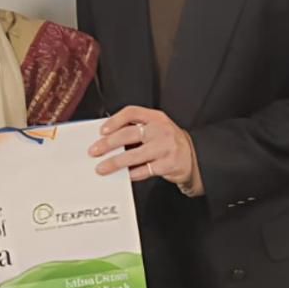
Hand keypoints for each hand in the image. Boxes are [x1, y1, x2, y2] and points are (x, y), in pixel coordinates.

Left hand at [88, 106, 202, 193]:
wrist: (193, 157)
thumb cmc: (168, 141)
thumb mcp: (156, 128)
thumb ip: (136, 129)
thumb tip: (107, 137)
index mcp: (156, 118)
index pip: (132, 112)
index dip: (114, 120)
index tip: (102, 130)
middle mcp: (161, 130)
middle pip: (129, 134)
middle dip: (107, 144)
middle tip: (94, 151)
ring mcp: (165, 148)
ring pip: (133, 155)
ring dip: (114, 162)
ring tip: (102, 167)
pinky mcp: (168, 165)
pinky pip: (143, 170)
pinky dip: (130, 174)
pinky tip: (122, 175)